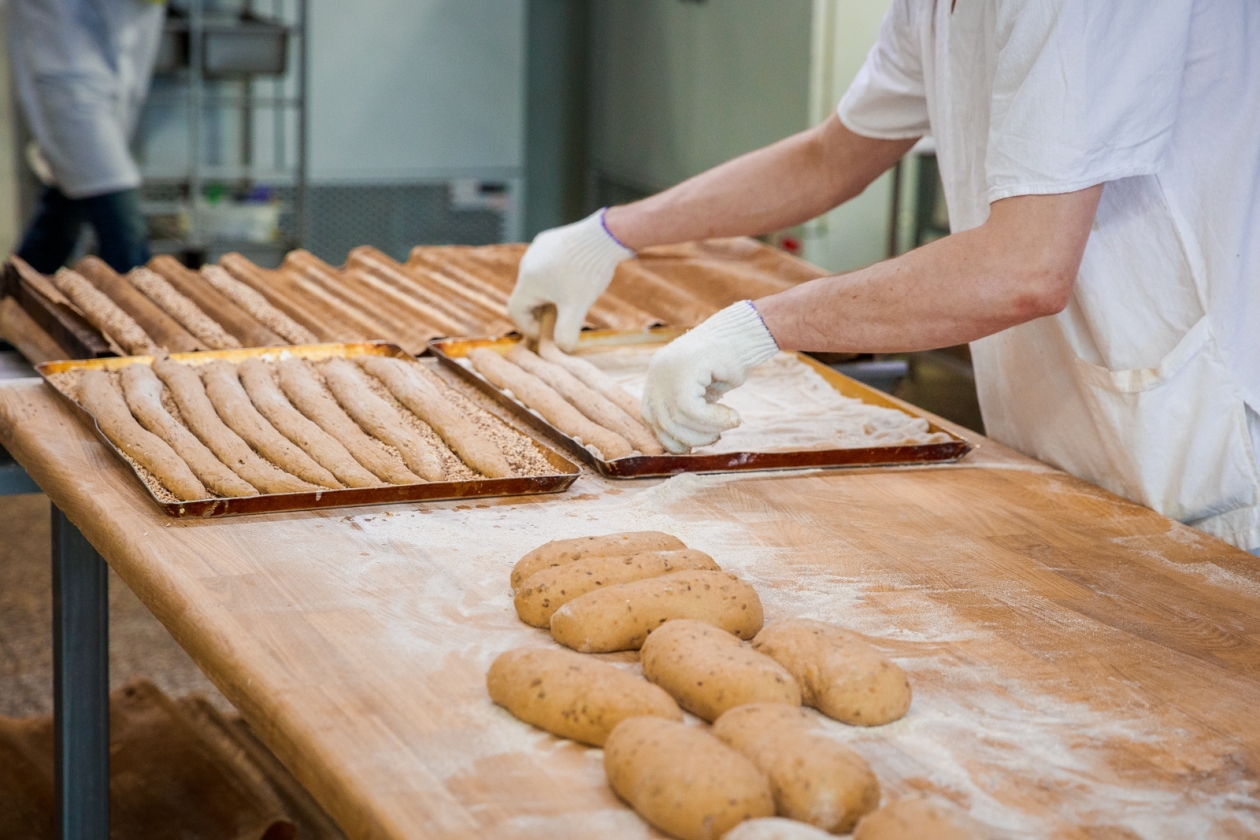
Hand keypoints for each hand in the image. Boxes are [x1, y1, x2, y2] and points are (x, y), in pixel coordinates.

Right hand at [507, 209, 633, 350]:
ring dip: (550, 294)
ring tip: (571, 299)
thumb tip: (563, 350)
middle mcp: (527, 263)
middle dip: (541, 311)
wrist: (604, 236)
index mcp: (528, 280)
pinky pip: (546, 265)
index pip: (515, 311)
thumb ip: (566, 333)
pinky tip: (576, 279)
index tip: (548, 332)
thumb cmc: (587, 273)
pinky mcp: (549, 240)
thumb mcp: (577, 308)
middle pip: (527, 296)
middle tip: (562, 318)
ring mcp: (538, 248)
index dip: (528, 327)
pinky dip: (556, 278)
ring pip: (537, 280)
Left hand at [641, 301, 779, 453]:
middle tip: (715, 438)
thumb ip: (689, 411)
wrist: (748, 333)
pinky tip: (733, 416)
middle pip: (661, 422)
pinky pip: (692, 408)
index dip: (670, 437)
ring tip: (729, 423)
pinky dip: (714, 420)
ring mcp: (669, 368)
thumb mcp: (703, 391)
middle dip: (691, 439)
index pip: (651, 417)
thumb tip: (682, 446)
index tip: (693, 445)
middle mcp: (658, 372)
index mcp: (657, 377)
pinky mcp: (686, 367)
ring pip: (677, 418)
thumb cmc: (729, 364)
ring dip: (707, 430)